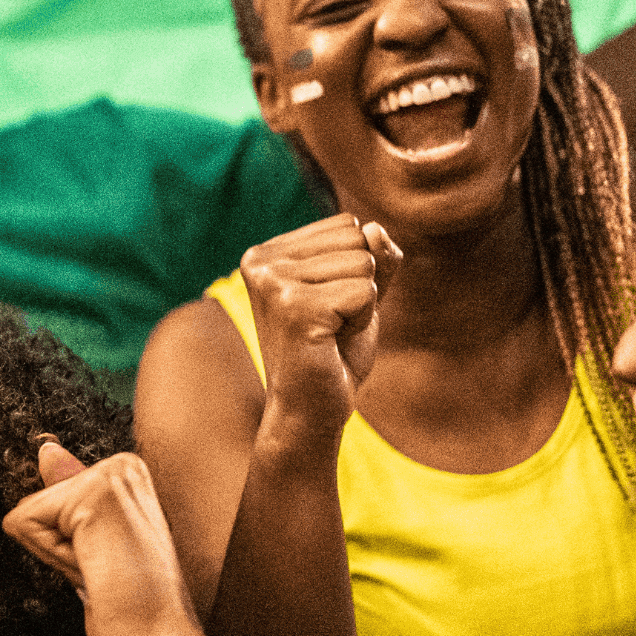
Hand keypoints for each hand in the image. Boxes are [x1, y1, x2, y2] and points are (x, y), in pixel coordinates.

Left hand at [3, 442, 209, 635]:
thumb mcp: (93, 542)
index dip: (66, 544)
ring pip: (28, 515)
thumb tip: (46, 450)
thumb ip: (69, 495)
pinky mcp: (91, 497)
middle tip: (105, 570)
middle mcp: (123, 464)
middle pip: (35, 504)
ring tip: (102, 570)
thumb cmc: (133, 604)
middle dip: (57, 548)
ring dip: (56, 555)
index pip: (51, 501)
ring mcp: (110, 476)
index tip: (107, 563)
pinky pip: (22, 524)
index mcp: (127, 473)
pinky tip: (94, 569)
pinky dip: (50, 557)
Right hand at [236, 213, 401, 435]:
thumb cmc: (332, 352)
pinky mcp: (294, 307)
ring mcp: (273, 283)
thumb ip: (374, 257)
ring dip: (361, 305)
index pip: (345, 225)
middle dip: (359, 284)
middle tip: (330, 323)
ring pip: (363, 264)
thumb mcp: (359, 294)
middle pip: (356, 238)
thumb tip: (374, 228)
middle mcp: (260, 260)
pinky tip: (331, 342)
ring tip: (329, 333)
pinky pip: (365, 292)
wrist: (309, 410)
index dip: (353, 269)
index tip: (327, 306)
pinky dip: (362, 321)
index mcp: (266, 252)